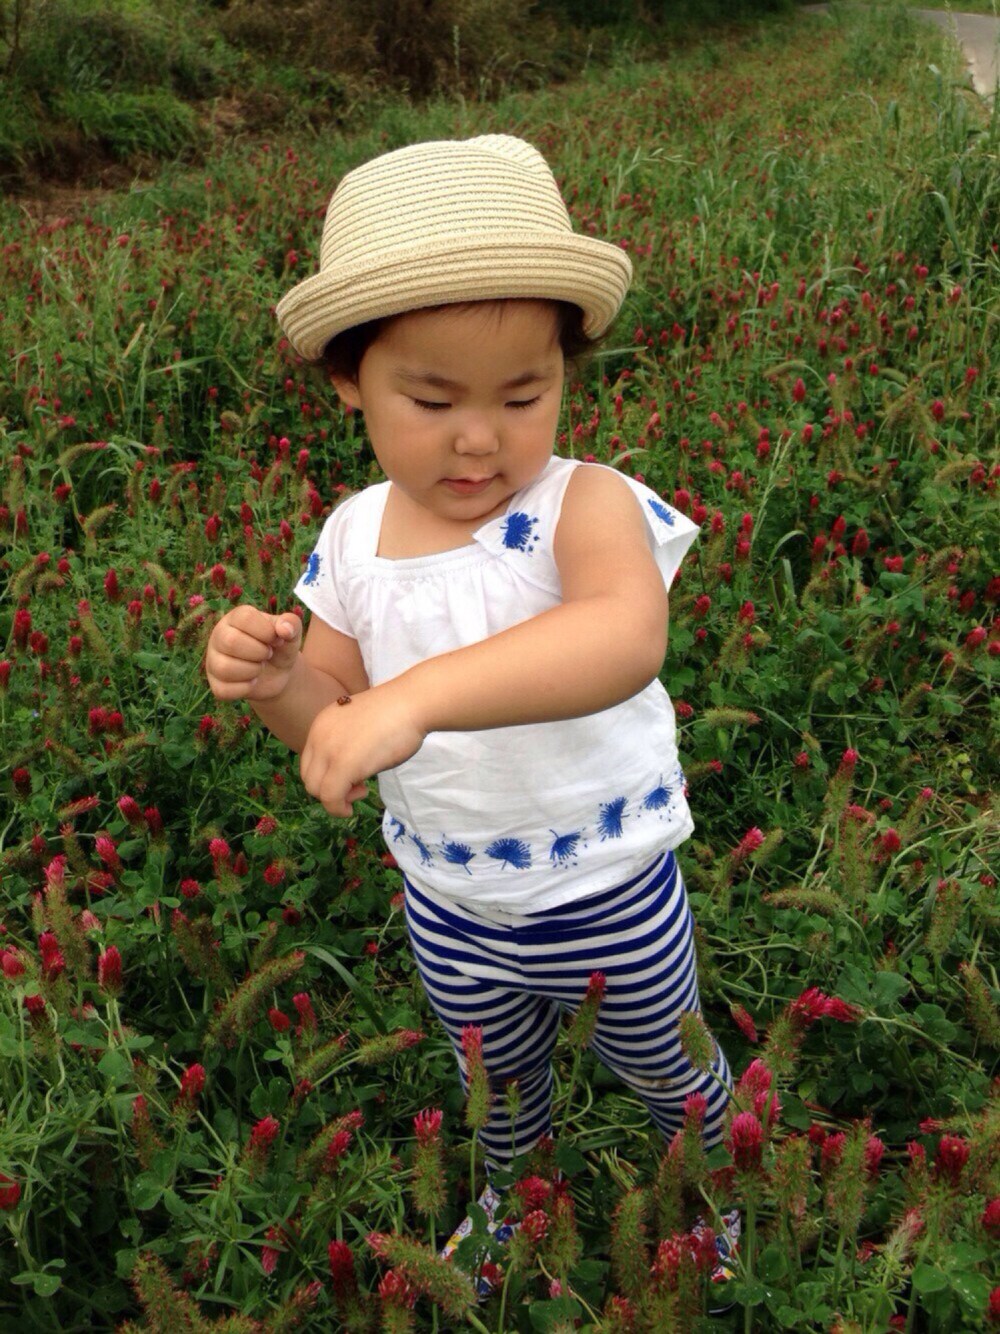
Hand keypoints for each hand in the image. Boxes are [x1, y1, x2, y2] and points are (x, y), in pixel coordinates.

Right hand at [204, 605, 302, 701]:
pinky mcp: (215, 684)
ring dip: (252, 670)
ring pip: (224, 667)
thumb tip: (284, 629)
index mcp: (236, 618)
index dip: (267, 631)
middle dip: (259, 652)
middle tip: (268, 654)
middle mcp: (219, 636)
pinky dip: (245, 688)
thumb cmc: (280, 647)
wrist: (277, 673)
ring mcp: (214, 660)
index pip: (245, 618)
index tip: (276, 639)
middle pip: (230, 642)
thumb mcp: (291, 634)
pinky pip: (223, 690)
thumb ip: (292, 624)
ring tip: (259, 667)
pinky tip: (252, 682)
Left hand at [299, 683, 426, 816]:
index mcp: (321, 724)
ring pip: (315, 790)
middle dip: (329, 790)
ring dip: (335, 799)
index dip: (327, 777)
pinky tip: (351, 809)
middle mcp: (319, 736)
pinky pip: (330, 797)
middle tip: (358, 787)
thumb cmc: (396, 712)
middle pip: (309, 777)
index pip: (310, 761)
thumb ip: (346, 742)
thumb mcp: (359, 726)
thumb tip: (350, 767)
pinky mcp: (343, 765)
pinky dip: (337, 809)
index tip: (351, 778)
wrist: (411, 703)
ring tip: (361, 790)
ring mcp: (329, 750)